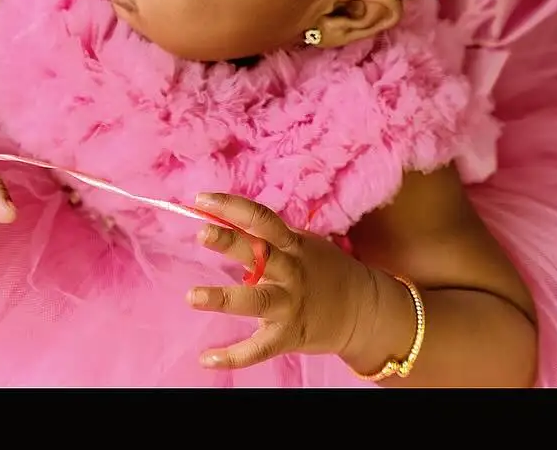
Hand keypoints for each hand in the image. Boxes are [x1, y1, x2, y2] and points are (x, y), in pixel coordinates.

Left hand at [187, 191, 368, 370]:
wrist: (363, 309)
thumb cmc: (322, 269)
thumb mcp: (301, 244)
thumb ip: (266, 235)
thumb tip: (221, 216)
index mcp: (292, 245)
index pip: (261, 218)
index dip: (232, 206)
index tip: (202, 199)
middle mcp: (291, 272)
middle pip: (259, 254)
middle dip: (230, 242)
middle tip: (203, 232)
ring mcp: (290, 305)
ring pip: (256, 301)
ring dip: (223, 298)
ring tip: (192, 296)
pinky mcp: (289, 336)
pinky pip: (259, 349)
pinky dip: (233, 357)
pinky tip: (206, 358)